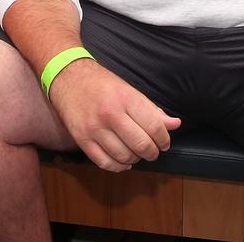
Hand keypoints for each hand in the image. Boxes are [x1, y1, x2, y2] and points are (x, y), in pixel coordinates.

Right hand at [48, 60, 181, 171]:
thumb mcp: (129, 90)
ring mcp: (94, 129)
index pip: (154, 127)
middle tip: (154, 151)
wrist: (68, 78)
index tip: (164, 143)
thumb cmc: (101, 83)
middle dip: (152, 152)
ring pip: (124, 157)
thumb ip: (152, 110)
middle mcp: (110, 114)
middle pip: (141, 145)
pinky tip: (123, 161)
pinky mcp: (82, 140)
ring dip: (136, 159)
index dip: (164, 139)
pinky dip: (118, 167)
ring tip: (137, 153)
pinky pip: (104, 163)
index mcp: (126, 99)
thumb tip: (175, 124)